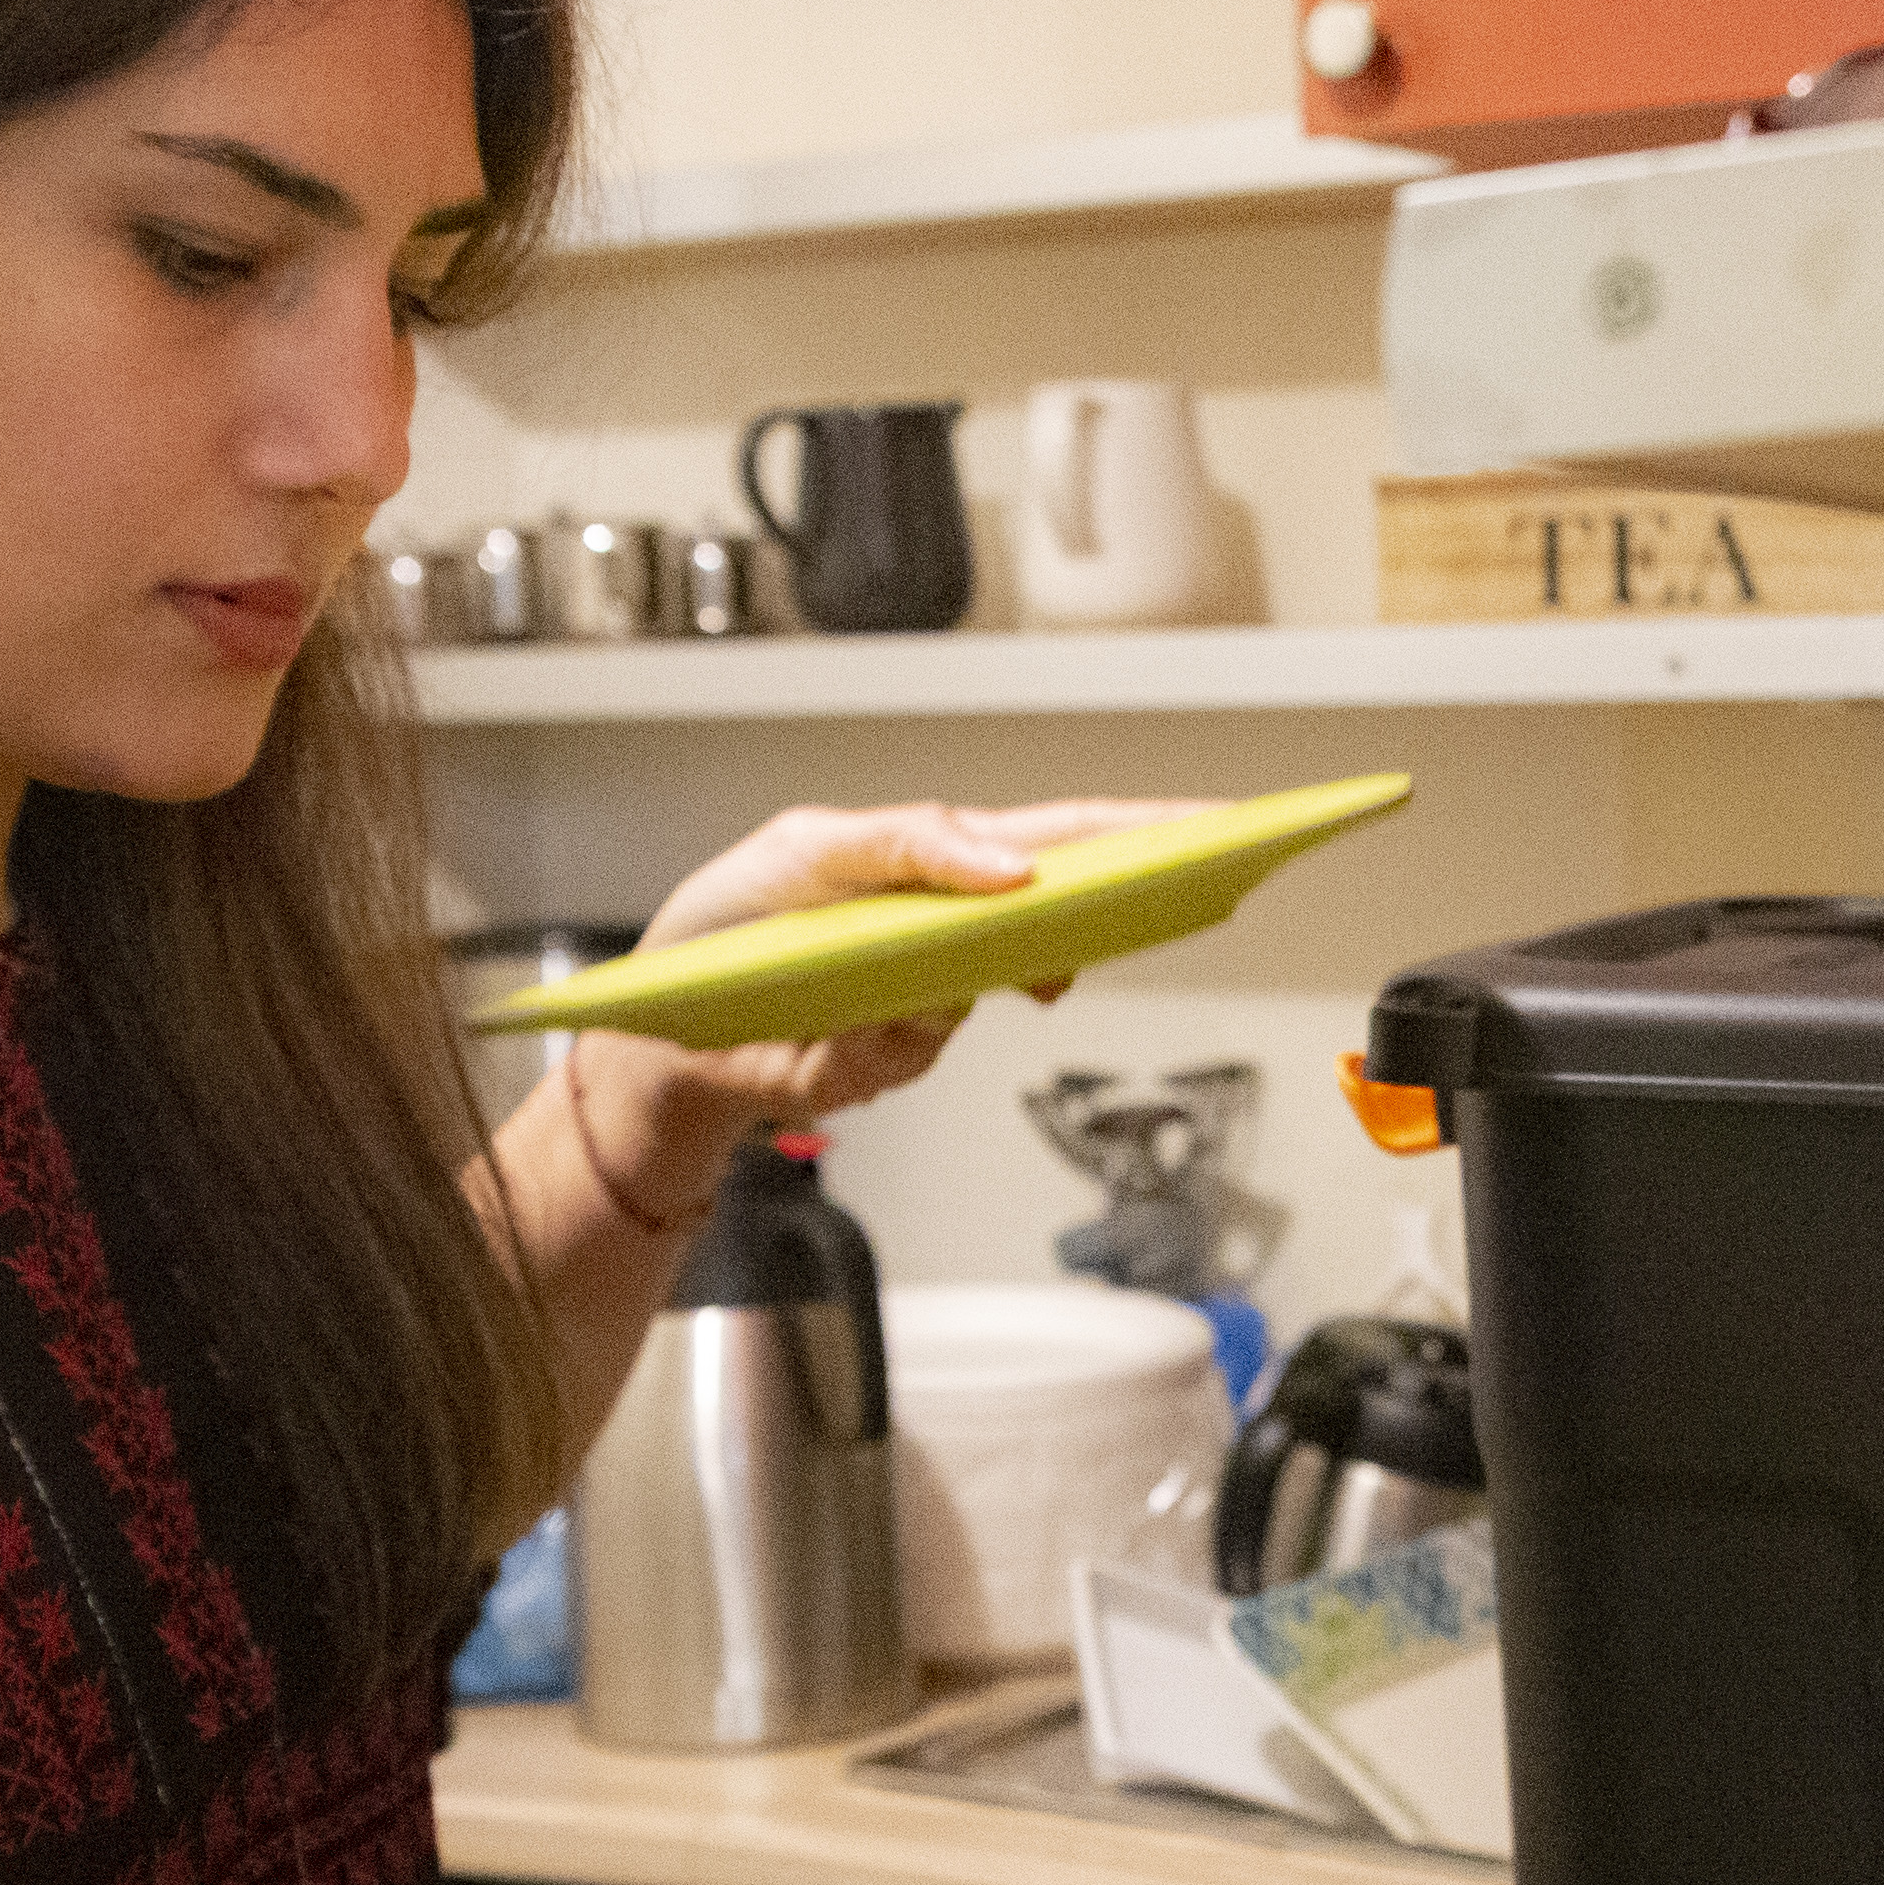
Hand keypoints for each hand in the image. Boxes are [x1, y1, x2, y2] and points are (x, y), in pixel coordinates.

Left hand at [585, 799, 1211, 1200]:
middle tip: (1172, 891)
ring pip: (989, 991)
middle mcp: (952, 929)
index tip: (1217, 823)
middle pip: (1056, 915)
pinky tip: (834, 1021)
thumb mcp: (810, 848)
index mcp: (939, 860)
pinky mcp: (895, 1060)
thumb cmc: (733, 923)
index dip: (1142, 828)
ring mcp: (932, 998)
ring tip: (888, 971)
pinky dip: (878, 1031)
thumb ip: (911, 841)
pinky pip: (920, 1046)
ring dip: (940, 977)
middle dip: (1108, 906)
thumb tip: (1012, 865)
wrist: (666, 1033)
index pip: (1058, 834)